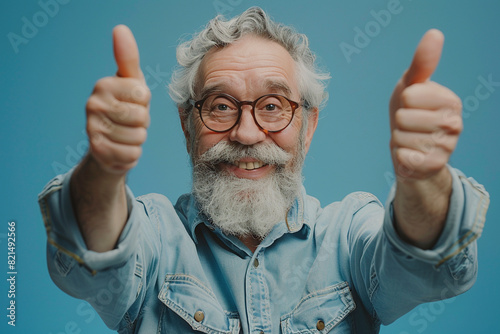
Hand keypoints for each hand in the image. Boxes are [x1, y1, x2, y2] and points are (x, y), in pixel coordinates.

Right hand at [85, 25, 150, 174]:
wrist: (109, 143)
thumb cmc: (125, 107)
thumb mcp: (130, 81)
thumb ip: (128, 57)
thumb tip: (120, 28)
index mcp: (103, 85)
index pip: (143, 94)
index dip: (144, 102)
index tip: (133, 102)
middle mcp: (93, 105)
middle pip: (140, 117)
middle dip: (142, 122)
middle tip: (130, 121)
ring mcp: (92, 129)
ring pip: (138, 137)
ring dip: (137, 139)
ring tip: (125, 133)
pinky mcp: (97, 152)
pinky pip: (132, 154)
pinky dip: (132, 154)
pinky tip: (121, 148)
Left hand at [389, 29, 461, 180]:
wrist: (409, 150)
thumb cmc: (410, 113)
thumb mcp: (411, 86)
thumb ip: (422, 63)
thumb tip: (434, 34)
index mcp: (450, 100)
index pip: (409, 96)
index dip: (403, 101)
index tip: (412, 106)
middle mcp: (454, 123)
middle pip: (403, 117)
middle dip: (399, 122)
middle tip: (409, 126)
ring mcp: (446, 146)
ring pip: (402, 137)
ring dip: (399, 139)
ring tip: (410, 139)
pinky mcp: (434, 165)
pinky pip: (404, 156)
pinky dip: (401, 155)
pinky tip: (411, 154)